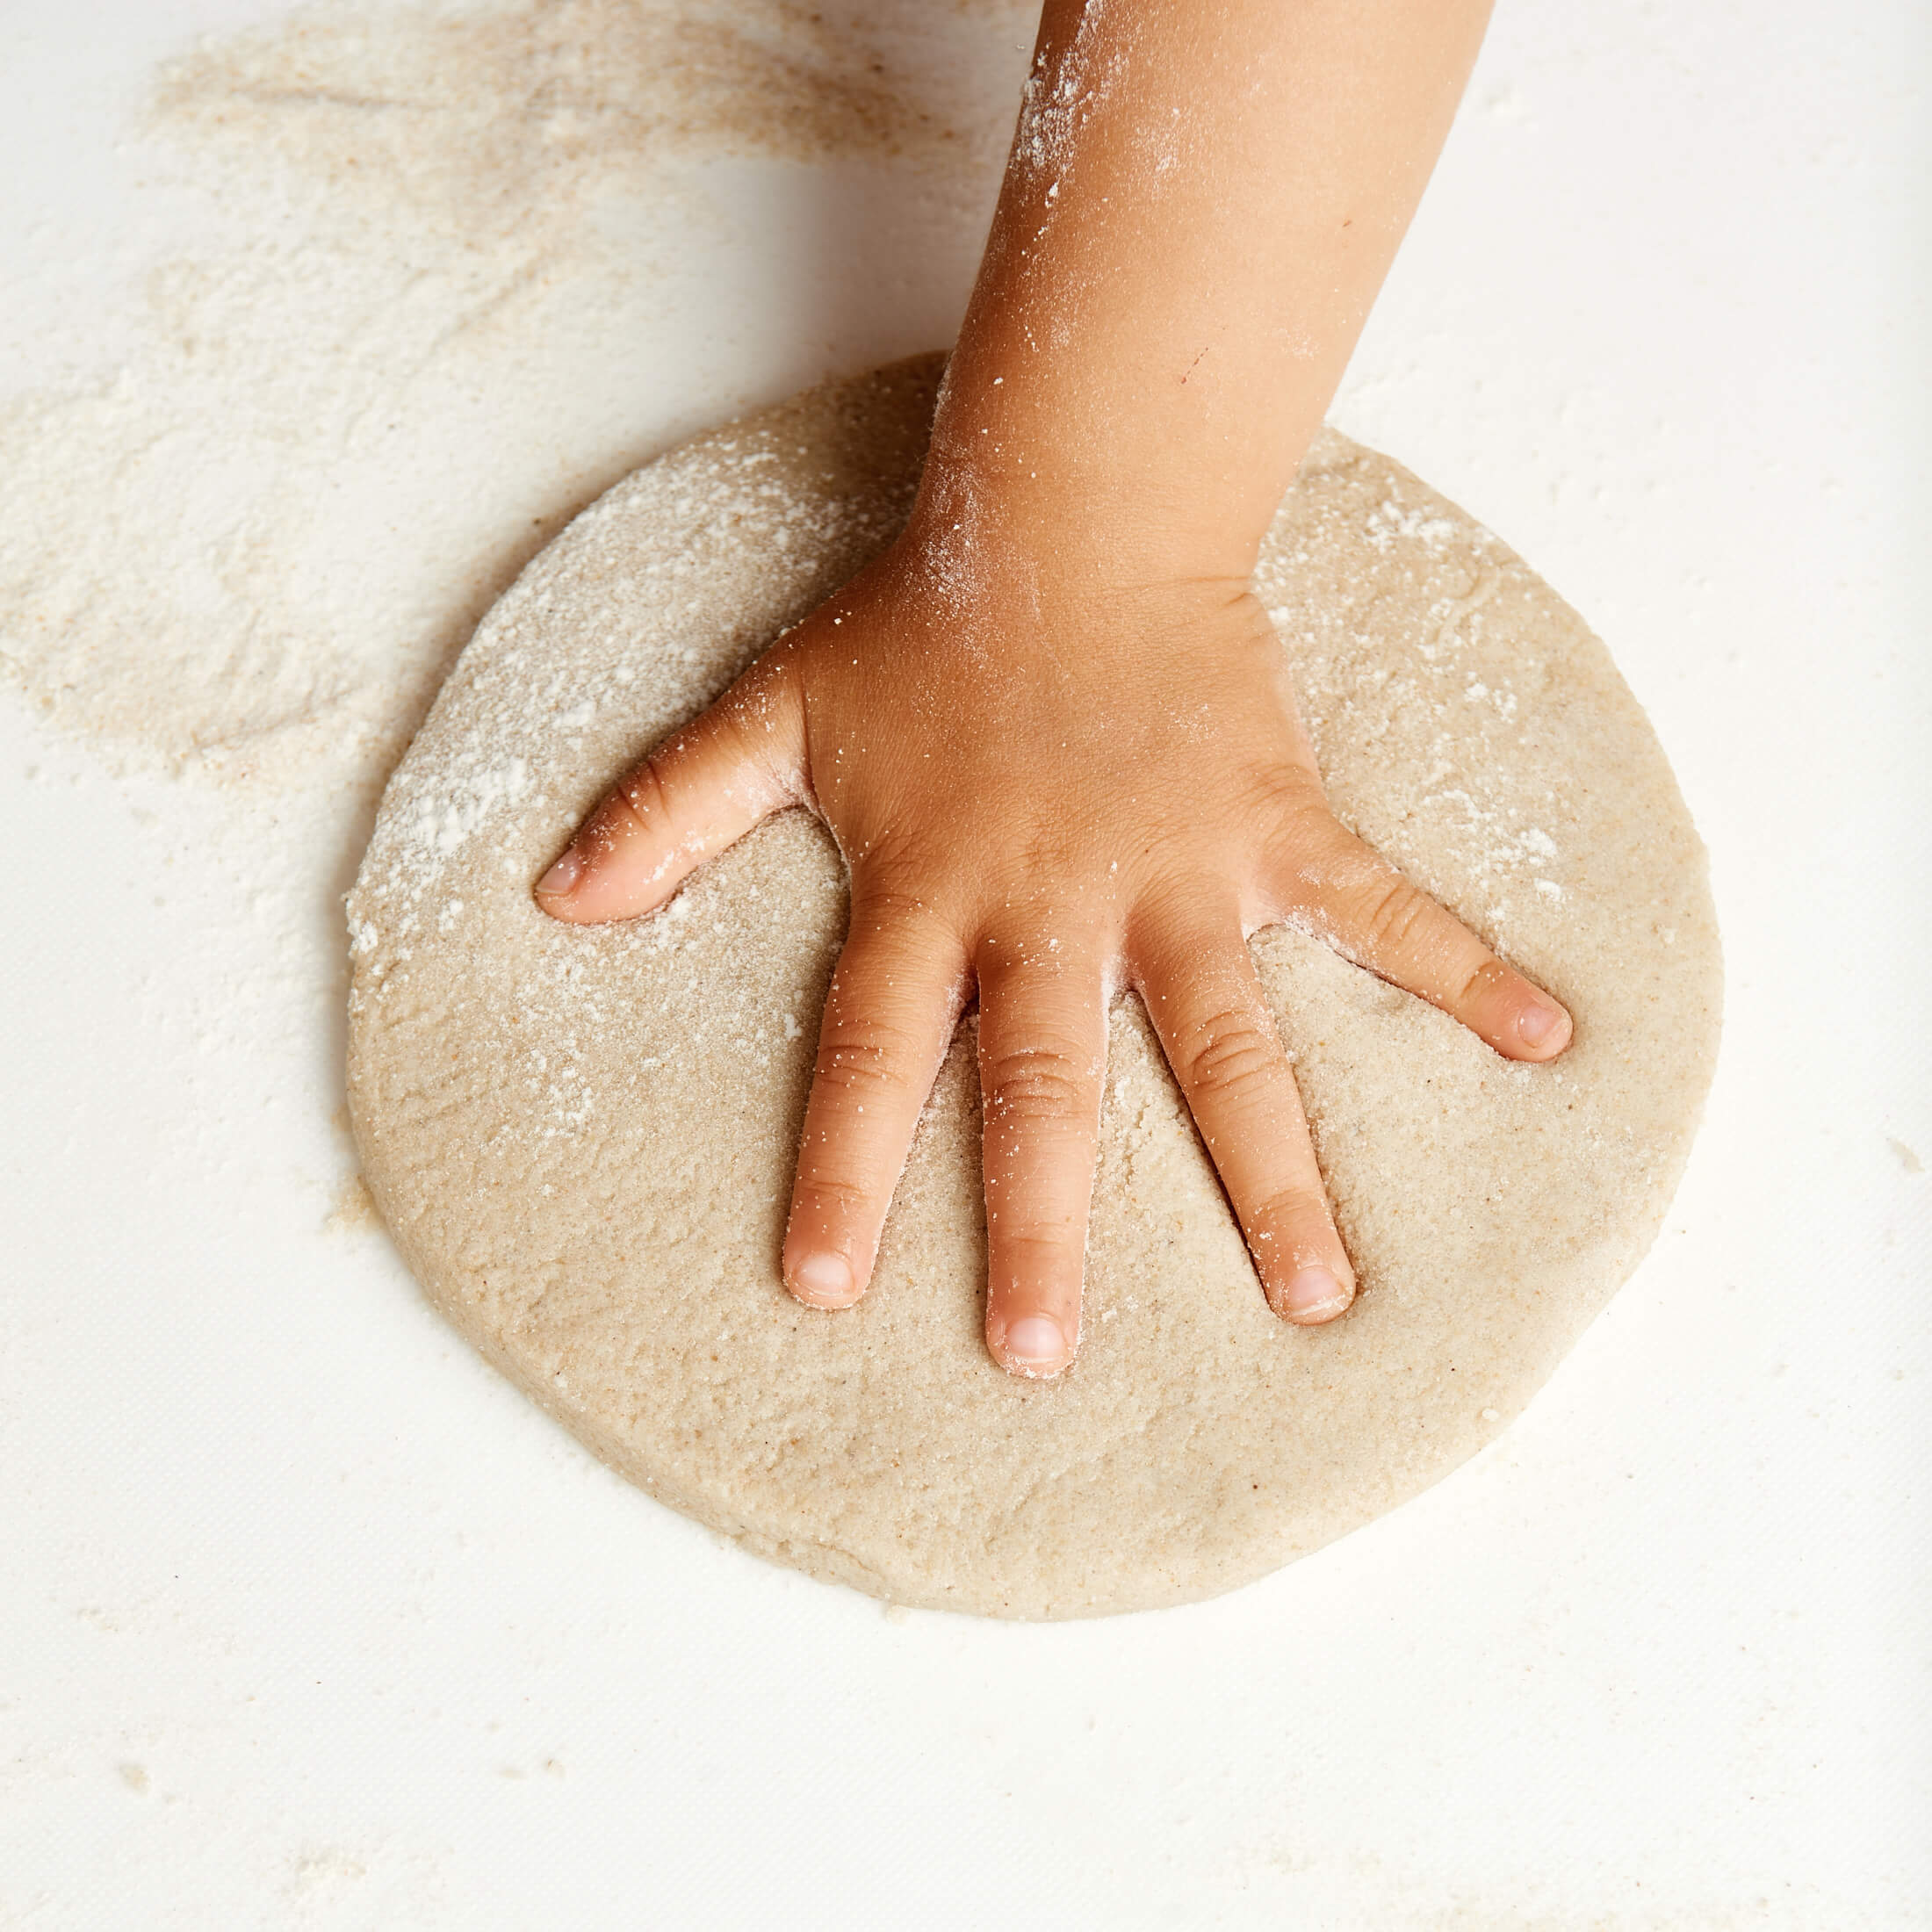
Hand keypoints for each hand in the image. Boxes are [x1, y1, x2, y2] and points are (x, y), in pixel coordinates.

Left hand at [534, 506, 1570, 1376]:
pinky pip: (1380, 908)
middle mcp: (1053, 904)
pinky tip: (1547, 1039)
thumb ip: (665, 810)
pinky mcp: (1275, 828)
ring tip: (1316, 1297)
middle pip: (1043, 1084)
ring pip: (1225, 1042)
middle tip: (1044, 1355)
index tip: (820, 1288)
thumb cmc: (921, 621)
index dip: (837, 1164)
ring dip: (1270, 1170)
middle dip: (1042, 1222)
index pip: (867, 1050)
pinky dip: (1462, 969)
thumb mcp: (774, 711)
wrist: (1070, 514)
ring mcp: (1177, 873)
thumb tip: (550, 897)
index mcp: (929, 889)